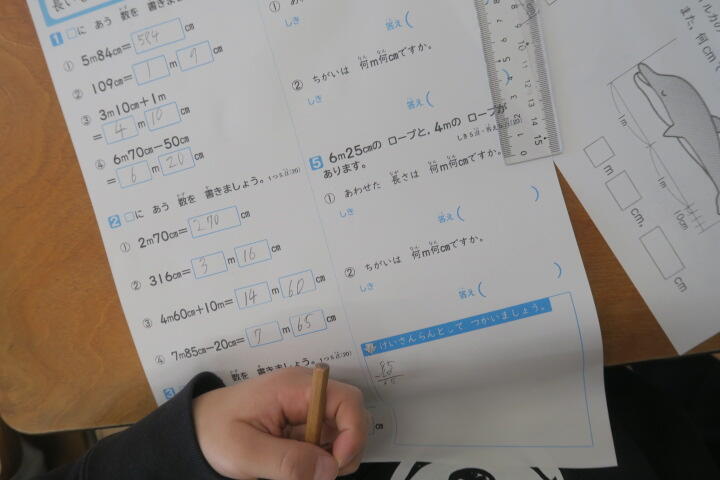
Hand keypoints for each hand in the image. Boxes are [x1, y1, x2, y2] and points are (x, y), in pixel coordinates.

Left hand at [192, 367, 368, 479]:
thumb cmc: (212, 432)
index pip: (347, 400)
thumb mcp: (245, 451)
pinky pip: (325, 443)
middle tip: (319, 474)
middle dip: (345, 449)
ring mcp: (305, 409)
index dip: (352, 432)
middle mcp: (306, 393)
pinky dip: (320, 460)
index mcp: (295, 388)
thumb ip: (287, 462)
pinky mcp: (301, 425)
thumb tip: (329, 470)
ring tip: (303, 473)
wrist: (192, 432)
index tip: (335, 464)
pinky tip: (299, 469)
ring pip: (342, 433)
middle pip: (351, 416)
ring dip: (332, 458)